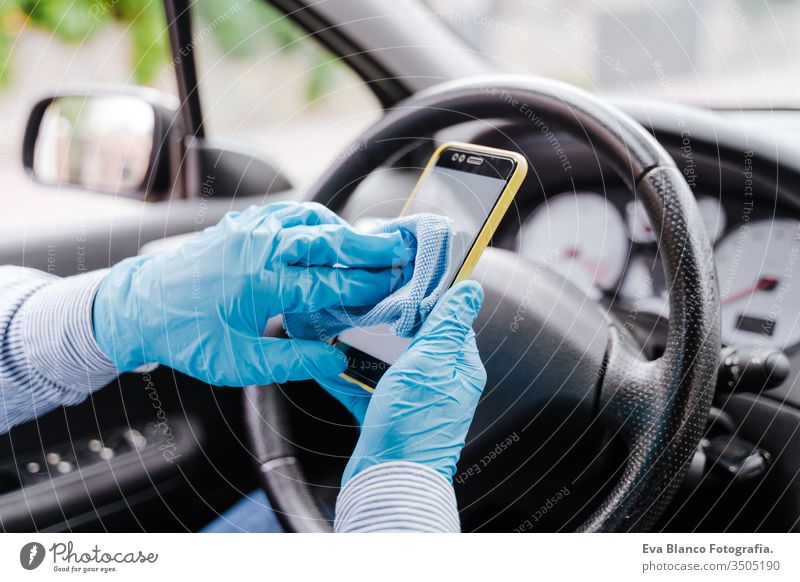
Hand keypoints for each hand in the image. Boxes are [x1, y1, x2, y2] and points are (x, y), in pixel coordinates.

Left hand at [92, 202, 414, 385]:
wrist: (138, 306)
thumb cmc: (185, 336)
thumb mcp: (239, 363)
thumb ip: (293, 361)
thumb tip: (335, 360)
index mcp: (259, 281)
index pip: (328, 281)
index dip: (364, 286)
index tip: (391, 288)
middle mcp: (258, 247)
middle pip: (327, 240)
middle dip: (369, 248)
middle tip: (401, 251)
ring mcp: (249, 230)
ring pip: (310, 220)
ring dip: (344, 231)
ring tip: (372, 244)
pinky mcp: (242, 226)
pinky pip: (288, 213)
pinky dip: (316, 221)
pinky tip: (329, 231)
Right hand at [336, 281, 486, 484]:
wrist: (387, 485)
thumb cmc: (411, 429)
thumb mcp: (430, 364)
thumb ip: (447, 327)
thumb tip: (472, 290)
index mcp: (460, 369)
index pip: (451, 323)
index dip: (429, 303)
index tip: (405, 286)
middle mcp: (441, 385)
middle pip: (417, 341)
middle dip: (391, 325)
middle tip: (367, 307)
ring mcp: (414, 402)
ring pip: (389, 364)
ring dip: (365, 350)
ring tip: (342, 331)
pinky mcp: (389, 417)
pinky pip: (368, 388)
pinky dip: (349, 378)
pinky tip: (328, 366)